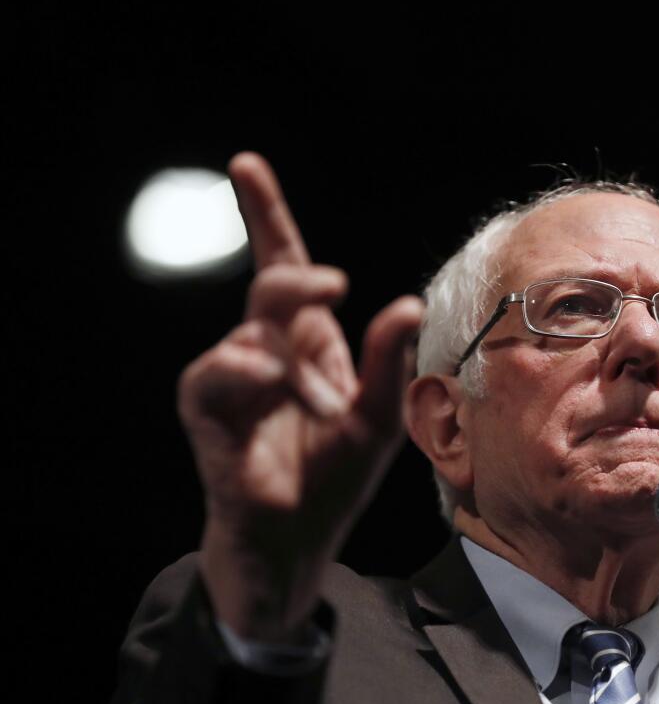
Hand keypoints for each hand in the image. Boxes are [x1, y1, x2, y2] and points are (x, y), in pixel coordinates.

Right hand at [177, 152, 422, 641]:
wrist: (294, 538)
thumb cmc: (337, 478)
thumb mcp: (379, 419)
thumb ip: (388, 362)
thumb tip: (407, 301)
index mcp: (310, 342)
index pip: (284, 267)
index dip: (265, 216)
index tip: (244, 165)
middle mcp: (269, 349)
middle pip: (273, 286)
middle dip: (296, 276)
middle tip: (334, 284)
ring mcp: (234, 377)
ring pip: (251, 332)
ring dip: (287, 357)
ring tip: (316, 404)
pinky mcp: (207, 408)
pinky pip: (215, 373)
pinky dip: (244, 373)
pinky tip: (269, 387)